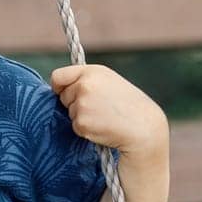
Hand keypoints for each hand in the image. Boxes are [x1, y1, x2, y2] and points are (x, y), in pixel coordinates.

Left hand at [51, 64, 168, 155]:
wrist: (143, 126)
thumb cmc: (128, 105)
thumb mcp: (109, 82)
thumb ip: (87, 81)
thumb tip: (61, 89)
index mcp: (92, 72)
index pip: (58, 76)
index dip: (58, 86)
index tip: (61, 92)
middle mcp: (84, 85)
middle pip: (63, 97)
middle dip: (75, 103)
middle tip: (99, 108)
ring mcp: (82, 104)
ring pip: (70, 112)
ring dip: (82, 117)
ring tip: (104, 117)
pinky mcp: (82, 122)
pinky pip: (76, 127)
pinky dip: (86, 130)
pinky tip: (103, 126)